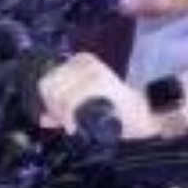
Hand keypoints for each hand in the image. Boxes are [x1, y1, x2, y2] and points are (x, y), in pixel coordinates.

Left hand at [35, 52, 155, 138]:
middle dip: (53, 109)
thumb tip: (43, 119)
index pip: (45, 81)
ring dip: (62, 115)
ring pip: (57, 94)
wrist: (143, 118)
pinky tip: (78, 125)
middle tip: (67, 122)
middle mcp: (84, 62)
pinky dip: (70, 117)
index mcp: (79, 62)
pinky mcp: (99, 81)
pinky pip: (70, 101)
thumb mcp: (85, 107)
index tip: (59, 117)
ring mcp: (92, 70)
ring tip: (74, 123)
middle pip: (48, 87)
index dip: (48, 103)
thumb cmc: (116, 113)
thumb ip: (62, 111)